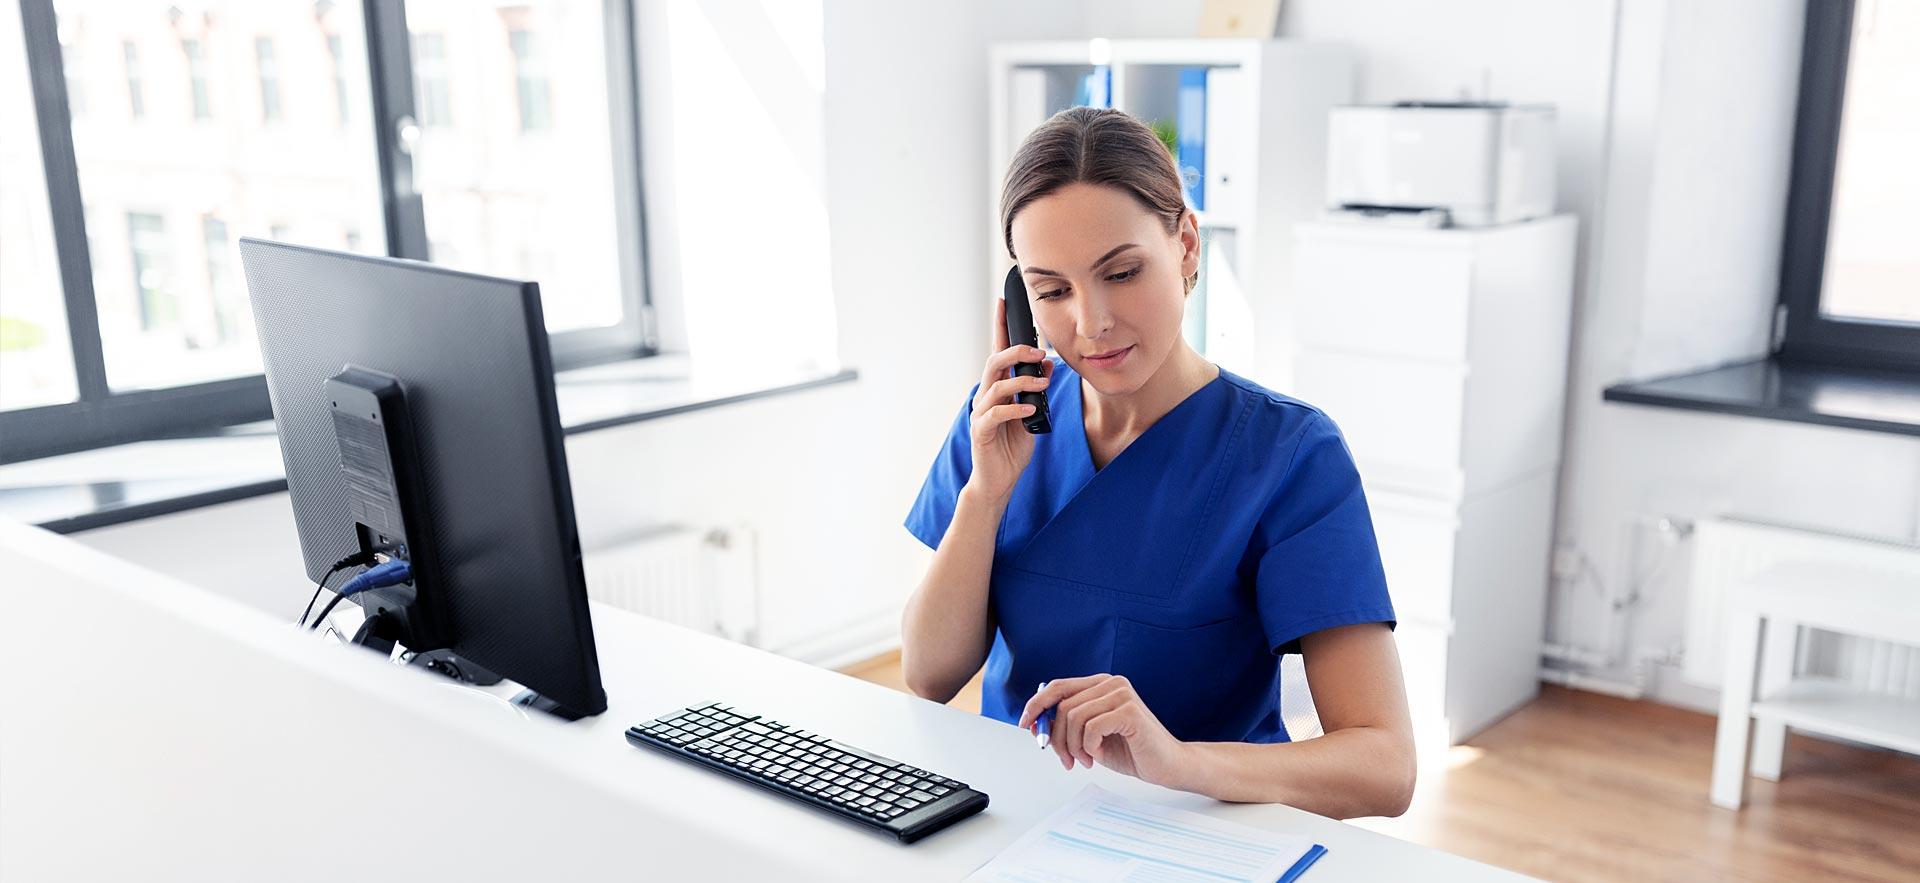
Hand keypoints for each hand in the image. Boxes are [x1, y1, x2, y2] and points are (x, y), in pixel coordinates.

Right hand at [965, 296, 1052, 503]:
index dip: (1000, 326)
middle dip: (1016, 351)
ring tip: (1043, 384)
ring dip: (1022, 381)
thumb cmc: (1013, 445)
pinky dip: (1014, 409)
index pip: (998, 351)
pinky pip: (995, 414)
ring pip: (996, 384)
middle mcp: (986, 395)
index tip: (1004, 302)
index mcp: (998, 387)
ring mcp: (981, 412)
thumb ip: (1036, 389)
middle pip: (995, 361)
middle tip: (1039, 351)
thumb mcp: (1033, 412)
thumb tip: (1047, 363)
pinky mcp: (981, 431)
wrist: (998, 479)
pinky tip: (1030, 410)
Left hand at [1018, 675, 1188, 785]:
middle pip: (1062, 706)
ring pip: (1074, 717)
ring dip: (1074, 746)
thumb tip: (1036, 723)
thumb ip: (1069, 724)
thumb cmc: (1132, 750)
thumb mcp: (1091, 736)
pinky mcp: (1130, 711)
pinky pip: (1092, 728)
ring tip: (1085, 760)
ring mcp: (1122, 694)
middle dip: (1057, 738)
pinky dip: (1089, 747)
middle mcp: (1111, 683)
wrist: (1168, 765)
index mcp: (1101, 684)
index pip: (1058, 687)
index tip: (1025, 724)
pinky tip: (1100, 756)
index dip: (1037, 705)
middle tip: (1065, 760)